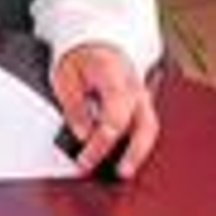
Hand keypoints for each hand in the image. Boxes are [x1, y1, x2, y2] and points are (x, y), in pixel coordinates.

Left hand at [51, 42, 158, 180]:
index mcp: (115, 77)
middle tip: (119, 174)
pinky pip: (146, 124)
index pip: (114, 119)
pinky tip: (127, 159)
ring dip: (140, 152)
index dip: (100, 144)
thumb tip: (82, 134)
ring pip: (150, 128)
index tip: (85, 160)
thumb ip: (75, 106)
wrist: (93, 41)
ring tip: (125, 171)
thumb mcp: (65, 77)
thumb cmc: (78, 56)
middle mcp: (135, 87)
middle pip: (144, 127)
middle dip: (133, 154)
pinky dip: (138, 142)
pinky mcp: (142, 101)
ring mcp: (142, 94)